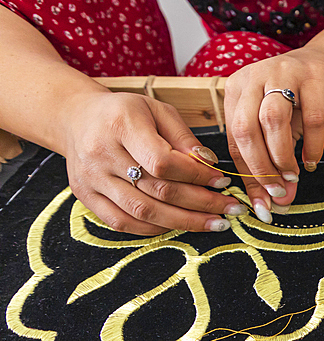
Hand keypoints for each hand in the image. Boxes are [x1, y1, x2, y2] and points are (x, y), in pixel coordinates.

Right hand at [62, 92, 242, 234]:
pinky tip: (179, 226)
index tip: (223, 183)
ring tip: (213, 223)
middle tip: (229, 210)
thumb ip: (185, 138)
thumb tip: (211, 166)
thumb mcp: (158, 111)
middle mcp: (101, 153)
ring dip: (184, 222)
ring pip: (142, 212)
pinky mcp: (85, 196)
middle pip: (157, 190)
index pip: (164, 162)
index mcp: (121, 125)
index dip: (197, 177)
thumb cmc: (126, 113)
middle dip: (200, 204)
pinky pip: (122, 223)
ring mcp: (91, 178)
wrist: (76, 118)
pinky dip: (154, 229)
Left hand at [224, 47, 323, 222]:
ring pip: (272, 120)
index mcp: (236, 90)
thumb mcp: (277, 126)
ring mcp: (284, 74)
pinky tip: (312, 161)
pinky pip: (312, 118)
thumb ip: (273, 163)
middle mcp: (254, 78)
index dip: (246, 174)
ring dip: (281, 156)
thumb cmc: (296, 98)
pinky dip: (312, 145)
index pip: (234, 138)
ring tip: (293, 177)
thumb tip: (279, 204)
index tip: (262, 202)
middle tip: (276, 192)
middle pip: (246, 128)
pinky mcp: (314, 78)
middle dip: (260, 167)